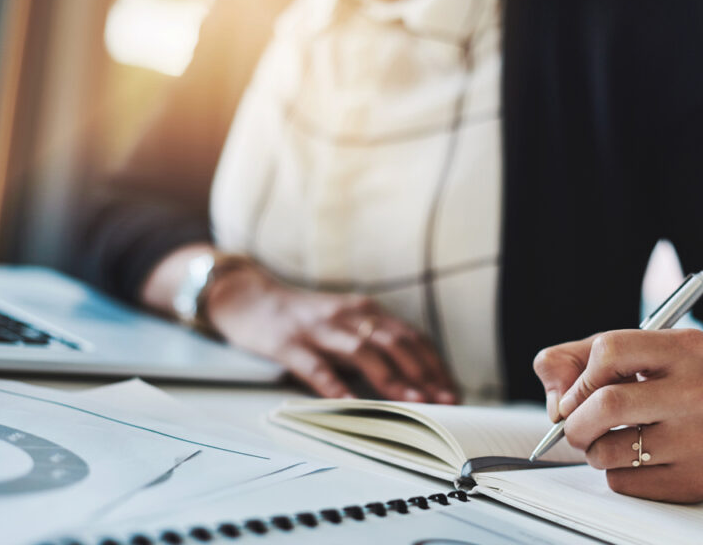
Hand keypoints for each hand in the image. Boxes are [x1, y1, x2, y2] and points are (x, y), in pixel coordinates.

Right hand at [205, 263, 457, 402]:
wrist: (248, 297)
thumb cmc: (303, 319)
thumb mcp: (344, 323)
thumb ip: (372, 343)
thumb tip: (411, 378)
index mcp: (365, 311)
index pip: (411, 336)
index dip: (435, 363)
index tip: (454, 389)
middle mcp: (348, 315)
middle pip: (396, 342)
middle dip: (426, 373)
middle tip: (447, 400)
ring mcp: (318, 328)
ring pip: (363, 352)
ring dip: (393, 378)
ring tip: (416, 402)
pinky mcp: (288, 343)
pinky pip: (315, 367)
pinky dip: (336, 386)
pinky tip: (351, 405)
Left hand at [534, 329, 702, 502]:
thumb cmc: (657, 385)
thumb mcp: (619, 356)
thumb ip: (568, 363)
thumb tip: (557, 406)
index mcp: (686, 348)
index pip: (610, 350)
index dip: (580, 376)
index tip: (577, 394)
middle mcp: (702, 391)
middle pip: (608, 404)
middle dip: (575, 421)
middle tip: (575, 426)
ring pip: (608, 451)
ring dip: (593, 450)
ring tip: (611, 440)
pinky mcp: (695, 479)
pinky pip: (623, 483)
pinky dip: (615, 473)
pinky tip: (638, 460)